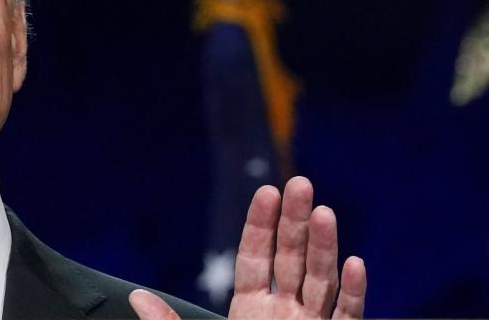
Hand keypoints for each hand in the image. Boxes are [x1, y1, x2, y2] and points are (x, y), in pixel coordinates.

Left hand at [130, 176, 366, 318]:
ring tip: (325, 212)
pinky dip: (353, 292)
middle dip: (297, 222)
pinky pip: (347, 317)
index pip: (256, 258)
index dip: (261, 225)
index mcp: (249, 310)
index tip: (268, 191)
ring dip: (325, 247)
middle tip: (302, 182)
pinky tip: (355, 263)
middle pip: (293, 259)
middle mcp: (285, 314)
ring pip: (321, 281)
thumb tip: (133, 297)